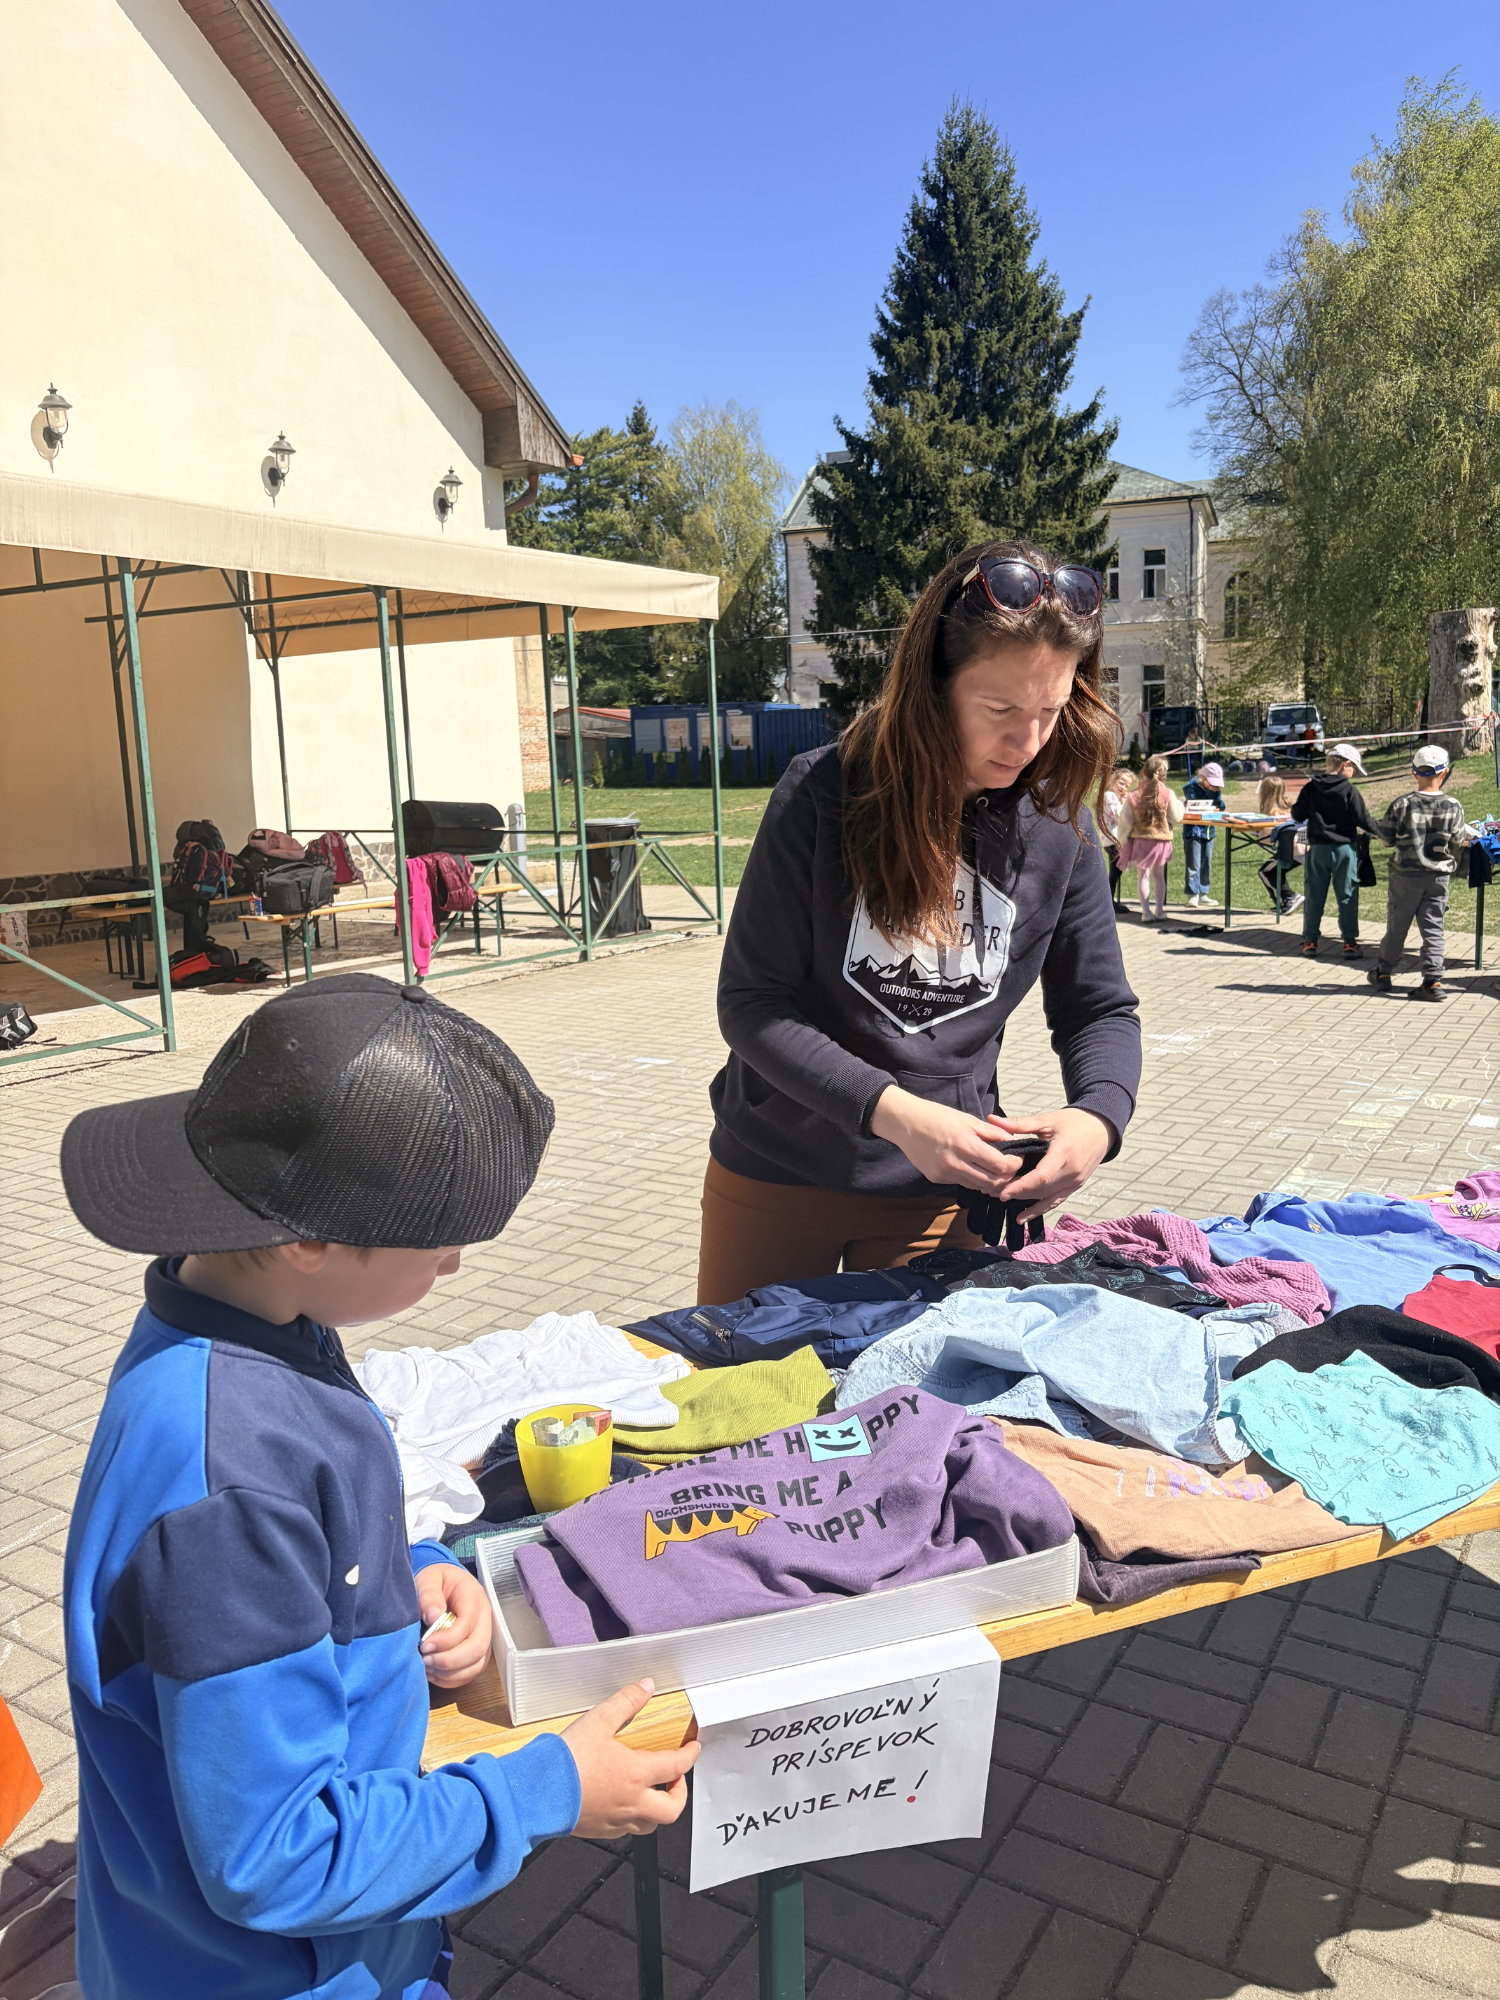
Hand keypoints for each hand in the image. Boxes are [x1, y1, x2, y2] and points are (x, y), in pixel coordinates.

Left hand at [415, 1564, 492, 1689]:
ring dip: (450, 1672)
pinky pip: (471, 1673)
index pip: (468, 1623)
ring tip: (427, 1667)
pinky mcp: (477, 1652)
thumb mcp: (427, 1579)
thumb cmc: (435, 1581)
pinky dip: (452, 1679)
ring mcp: (483, 1636)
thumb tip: (434, 1617)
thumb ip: (429, 1595)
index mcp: (473, 1596)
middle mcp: (484, 1618)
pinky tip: (433, 1672)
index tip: (424, 1644)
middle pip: (478, 1647)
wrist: (442, 1583)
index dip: (447, 1639)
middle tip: (425, 1660)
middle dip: (450, 1660)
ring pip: (477, 1664)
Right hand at [561, 1680, 699, 1837]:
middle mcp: (631, 1802)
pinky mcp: (599, 1830)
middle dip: (680, 1793)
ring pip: (650, 1825)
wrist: (536, 1794)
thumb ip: (625, 1702)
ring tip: (652, 1792)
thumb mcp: (598, 1720)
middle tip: (676, 1779)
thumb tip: (646, 1687)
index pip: (677, 1767)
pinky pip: (626, 1831)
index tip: (693, 1749)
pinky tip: (622, 1803)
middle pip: (672, 1809)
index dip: (690, 1756)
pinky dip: (633, 1818)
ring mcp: (616, 1820)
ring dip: (657, 1809)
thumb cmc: (566, 1761)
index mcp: (636, 1774)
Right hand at [870, 1085, 1025, 1194]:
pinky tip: (972, 1168)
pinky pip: (961, 1183)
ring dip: (990, 1181)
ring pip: (977, 1186)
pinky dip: (972, 1179)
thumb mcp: (967, 1119)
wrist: (906, 1123)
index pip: (1000, 1165)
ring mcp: (945, 1173)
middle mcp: (956, 1163)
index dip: (1013, 1165)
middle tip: (1011, 1170)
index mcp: (966, 1145)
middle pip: (991, 1183)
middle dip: (1005, 1178)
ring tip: (995, 1171)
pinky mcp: (936, 1179)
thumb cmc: (938, 1116)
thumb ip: (992, 1132)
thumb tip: (1013, 1141)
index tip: (1017, 1159)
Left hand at [985, 1107, 1114, 1223]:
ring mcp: (1075, 1182)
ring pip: (1046, 1198)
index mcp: (1064, 1153)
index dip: (1021, 1186)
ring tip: (1001, 1199)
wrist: (1102, 1129)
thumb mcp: (1048, 1119)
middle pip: (1040, 1190)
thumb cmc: (1074, 1121)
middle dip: (1016, 1193)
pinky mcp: (1076, 1186)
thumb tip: (992, 1120)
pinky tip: (1022, 1217)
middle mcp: (1071, 1172)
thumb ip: (1020, 1124)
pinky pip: (1055, 1201)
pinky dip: (1039, 1209)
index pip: (1041, 1176)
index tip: (1002, 1192)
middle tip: (991, 1191)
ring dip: (1024, 1202)